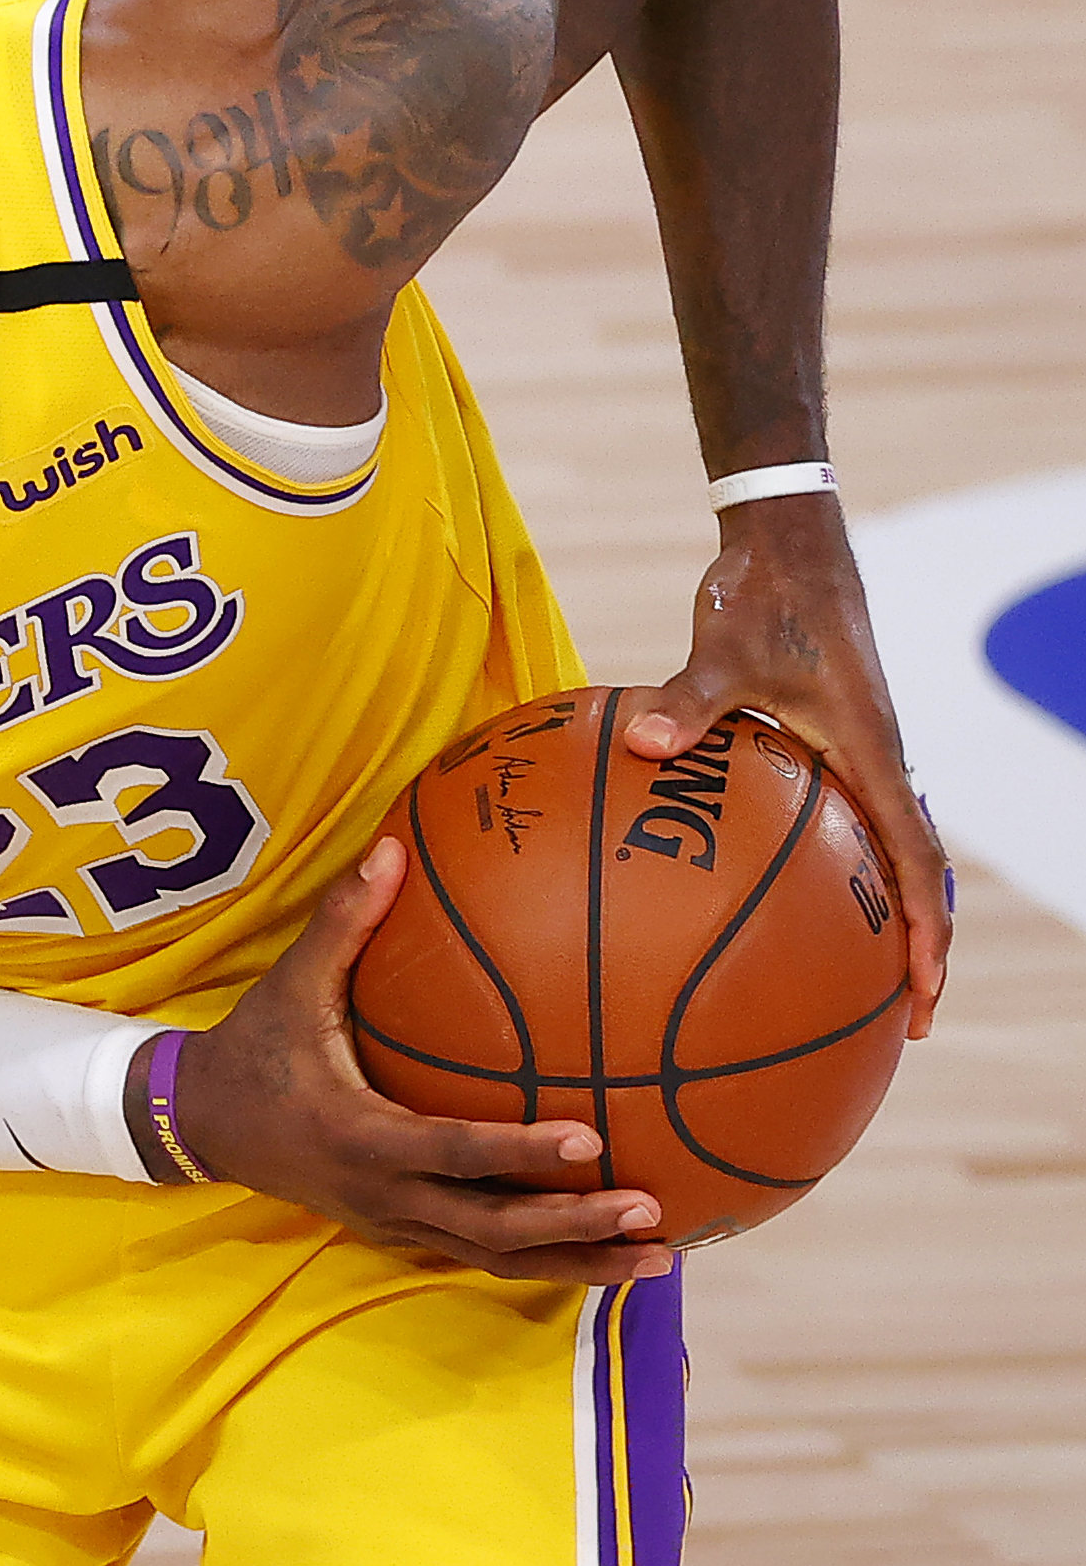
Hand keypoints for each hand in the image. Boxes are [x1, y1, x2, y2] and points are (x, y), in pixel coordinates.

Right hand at [160, 842, 674, 1284]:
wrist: (198, 1125)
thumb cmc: (252, 1052)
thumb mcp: (289, 990)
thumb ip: (342, 924)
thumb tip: (391, 849)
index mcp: (360, 1137)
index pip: (452, 1153)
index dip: (520, 1152)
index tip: (592, 1138)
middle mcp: (383, 1195)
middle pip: (491, 1231)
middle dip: (573, 1229)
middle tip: (649, 1210)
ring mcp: (393, 1223)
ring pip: (495, 1258)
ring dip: (574, 1262)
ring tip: (655, 1261)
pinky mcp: (400, 1232)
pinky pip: (480, 1253)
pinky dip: (545, 1259)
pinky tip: (604, 1252)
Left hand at [633, 493, 951, 1035]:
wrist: (785, 547)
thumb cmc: (760, 595)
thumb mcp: (720, 649)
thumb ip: (687, 701)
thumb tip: (643, 743)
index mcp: (872, 749)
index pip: (913, 857)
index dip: (923, 930)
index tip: (921, 993)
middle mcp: (879, 759)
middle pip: (913, 871)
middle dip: (914, 947)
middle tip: (899, 1019)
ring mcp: (858, 754)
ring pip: (885, 850)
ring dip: (881, 914)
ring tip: (849, 983)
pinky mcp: (829, 744)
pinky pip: (838, 822)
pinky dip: (826, 867)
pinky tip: (766, 900)